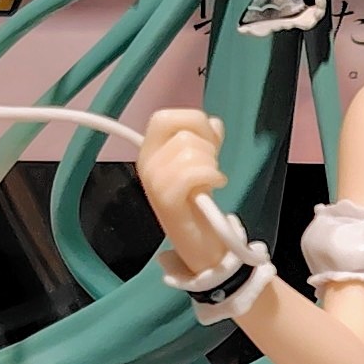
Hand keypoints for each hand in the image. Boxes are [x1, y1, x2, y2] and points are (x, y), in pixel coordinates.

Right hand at [138, 106, 233, 273]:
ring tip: (212, 181)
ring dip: (211, 164)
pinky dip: (213, 175)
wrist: (200, 247)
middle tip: (211, 166)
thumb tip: (213, 123)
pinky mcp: (166, 199)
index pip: (164, 116)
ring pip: (190, 150)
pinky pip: (193, 172)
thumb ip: (206, 140)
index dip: (192, 121)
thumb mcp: (201, 165)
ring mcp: (154, 182)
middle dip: (206, 143)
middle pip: (181, 131)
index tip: (209, 142)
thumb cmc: (198, 205)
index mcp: (150, 151)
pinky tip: (217, 185)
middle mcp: (146, 163)